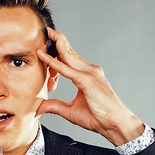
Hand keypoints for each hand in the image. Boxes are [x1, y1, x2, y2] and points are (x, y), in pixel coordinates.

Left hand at [36, 28, 143, 146]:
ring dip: (57, 44)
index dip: (59, 50)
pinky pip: (67, 70)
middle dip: (59, 40)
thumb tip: (39, 108)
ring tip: (48, 34)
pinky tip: (44, 57)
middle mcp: (90, 71)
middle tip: (47, 30)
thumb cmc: (98, 117)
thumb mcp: (70, 112)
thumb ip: (55, 107)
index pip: (71, 59)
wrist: (115, 124)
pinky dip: (54, 63)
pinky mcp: (87, 81)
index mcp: (87, 76)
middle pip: (71, 52)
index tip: (49, 43)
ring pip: (69, 56)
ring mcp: (90, 74)